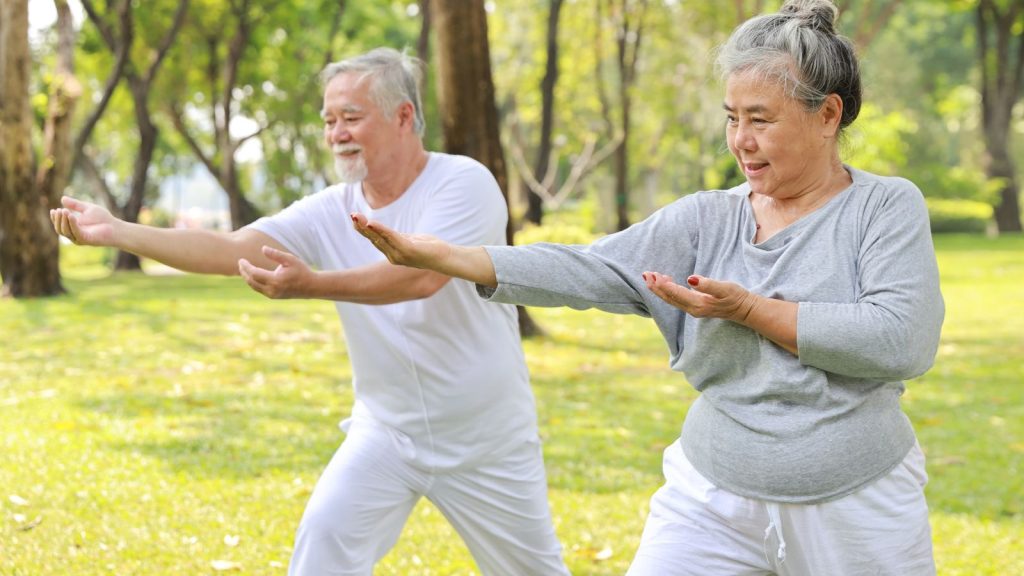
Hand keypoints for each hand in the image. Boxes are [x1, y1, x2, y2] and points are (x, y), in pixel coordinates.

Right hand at [49, 195, 117, 245]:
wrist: (115, 227)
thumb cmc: (103, 219)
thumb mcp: (87, 209)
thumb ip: (75, 205)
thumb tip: (62, 198)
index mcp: (73, 228)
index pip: (60, 225)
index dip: (55, 218)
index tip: (53, 210)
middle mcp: (74, 235)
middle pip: (60, 229)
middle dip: (58, 219)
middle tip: (59, 210)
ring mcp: (79, 238)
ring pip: (65, 231)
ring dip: (63, 221)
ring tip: (64, 211)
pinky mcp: (85, 239)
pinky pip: (75, 232)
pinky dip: (72, 223)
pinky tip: (70, 215)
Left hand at [238, 246, 315, 298]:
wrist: (311, 286)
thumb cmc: (301, 271)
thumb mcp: (290, 259)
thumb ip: (276, 254)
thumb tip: (263, 248)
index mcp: (275, 280)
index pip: (254, 274)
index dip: (246, 267)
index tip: (241, 260)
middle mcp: (272, 290)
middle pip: (251, 281)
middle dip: (244, 272)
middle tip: (240, 263)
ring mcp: (272, 295)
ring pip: (254, 287)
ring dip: (247, 278)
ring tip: (243, 269)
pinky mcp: (274, 296)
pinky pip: (259, 289)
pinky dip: (253, 282)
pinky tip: (252, 275)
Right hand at [350, 212, 450, 268]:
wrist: (446, 257)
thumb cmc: (430, 247)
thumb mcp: (411, 239)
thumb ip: (398, 236)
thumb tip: (386, 231)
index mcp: (393, 252)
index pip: (375, 238)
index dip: (363, 229)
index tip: (354, 218)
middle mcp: (393, 255)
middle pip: (374, 238)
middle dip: (361, 227)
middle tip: (351, 215)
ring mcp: (400, 255)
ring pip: (380, 238)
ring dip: (368, 227)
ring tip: (357, 217)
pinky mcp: (408, 251)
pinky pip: (392, 238)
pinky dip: (381, 230)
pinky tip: (372, 223)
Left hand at [643, 272, 758, 322]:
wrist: (744, 309)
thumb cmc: (735, 297)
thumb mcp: (724, 288)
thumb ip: (708, 284)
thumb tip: (691, 279)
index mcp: (698, 304)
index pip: (675, 294)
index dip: (663, 285)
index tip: (653, 275)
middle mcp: (692, 309)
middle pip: (669, 298)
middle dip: (656, 287)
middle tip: (645, 274)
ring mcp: (693, 309)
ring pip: (671, 300)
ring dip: (660, 289)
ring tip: (650, 277)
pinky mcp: (695, 307)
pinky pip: (676, 300)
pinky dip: (668, 291)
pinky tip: (666, 283)